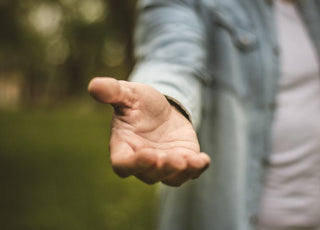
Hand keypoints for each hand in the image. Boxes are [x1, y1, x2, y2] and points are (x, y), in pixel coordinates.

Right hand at [88, 77, 209, 185]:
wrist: (163, 108)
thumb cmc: (140, 103)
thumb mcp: (128, 93)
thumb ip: (113, 92)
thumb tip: (93, 85)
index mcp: (124, 147)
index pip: (123, 165)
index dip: (134, 164)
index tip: (147, 154)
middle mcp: (142, 161)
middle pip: (149, 175)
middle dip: (161, 168)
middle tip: (172, 158)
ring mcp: (163, 164)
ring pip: (170, 178)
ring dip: (180, 172)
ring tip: (189, 161)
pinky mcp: (182, 161)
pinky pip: (189, 172)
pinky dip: (196, 169)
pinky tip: (203, 159)